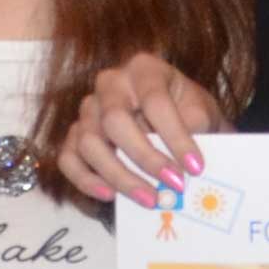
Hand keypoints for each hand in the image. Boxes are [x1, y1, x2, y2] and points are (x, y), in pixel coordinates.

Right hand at [62, 52, 220, 207]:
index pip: (155, 101)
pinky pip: (68, 159)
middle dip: (146, 157)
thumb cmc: (187, 111)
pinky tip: (110, 196)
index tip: (195, 167)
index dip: (175, 136)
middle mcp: (110, 83)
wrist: (175, 116)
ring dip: (120, 176)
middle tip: (174, 185)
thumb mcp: (201, 111)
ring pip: (89, 142)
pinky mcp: (74, 134)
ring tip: (150, 199)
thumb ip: (195, 130)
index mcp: (143, 69)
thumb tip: (186, 165)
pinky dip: (85, 180)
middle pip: (114, 120)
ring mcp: (88, 108)